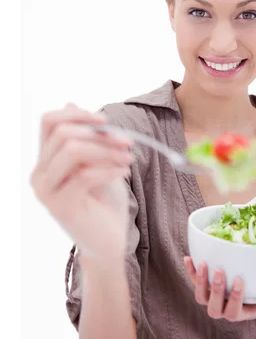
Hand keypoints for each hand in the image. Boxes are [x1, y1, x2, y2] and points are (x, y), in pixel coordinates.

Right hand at [30, 103, 133, 259]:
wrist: (109, 240)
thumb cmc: (103, 198)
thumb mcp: (97, 160)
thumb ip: (85, 136)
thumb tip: (71, 102)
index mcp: (46, 158)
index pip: (48, 121)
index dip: (76, 114)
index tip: (104, 120)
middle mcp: (40, 173)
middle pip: (64, 134)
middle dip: (100, 134)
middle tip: (127, 142)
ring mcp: (47, 191)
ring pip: (73, 150)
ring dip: (107, 150)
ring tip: (128, 159)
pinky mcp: (60, 206)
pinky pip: (85, 175)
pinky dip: (109, 169)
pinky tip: (124, 172)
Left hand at [184, 257, 255, 321]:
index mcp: (242, 313)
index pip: (233, 311)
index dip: (234, 298)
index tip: (239, 279)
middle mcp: (225, 308)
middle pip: (214, 308)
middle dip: (215, 290)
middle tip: (219, 271)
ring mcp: (215, 297)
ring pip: (201, 297)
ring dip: (200, 281)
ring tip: (203, 263)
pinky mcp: (208, 285)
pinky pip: (195, 281)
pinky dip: (191, 271)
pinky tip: (188, 258)